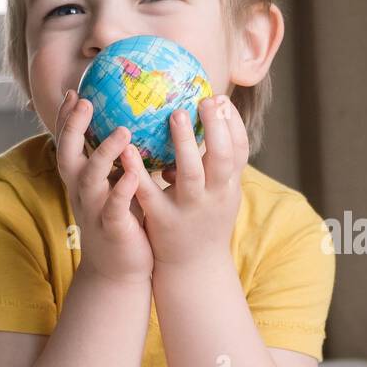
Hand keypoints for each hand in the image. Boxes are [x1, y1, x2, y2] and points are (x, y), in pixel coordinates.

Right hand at [53, 89, 153, 284]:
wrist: (119, 271)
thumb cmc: (123, 222)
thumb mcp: (116, 187)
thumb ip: (121, 161)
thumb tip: (138, 125)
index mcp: (82, 180)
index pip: (69, 143)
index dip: (66, 118)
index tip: (73, 91)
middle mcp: (81, 192)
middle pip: (68, 153)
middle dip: (73, 126)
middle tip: (84, 101)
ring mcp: (94, 210)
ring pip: (90, 177)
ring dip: (104, 152)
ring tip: (121, 130)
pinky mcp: (111, 228)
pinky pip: (114, 206)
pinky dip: (122, 188)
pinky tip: (133, 173)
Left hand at [133, 94, 247, 269]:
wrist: (194, 268)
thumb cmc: (205, 221)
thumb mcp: (221, 193)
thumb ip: (218, 162)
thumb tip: (211, 116)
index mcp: (228, 186)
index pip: (239, 151)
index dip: (233, 124)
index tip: (220, 99)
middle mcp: (213, 197)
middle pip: (221, 160)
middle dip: (215, 129)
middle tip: (204, 101)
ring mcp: (189, 209)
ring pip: (191, 174)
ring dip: (185, 143)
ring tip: (174, 115)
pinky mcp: (162, 220)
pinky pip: (149, 192)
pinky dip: (138, 171)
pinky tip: (127, 149)